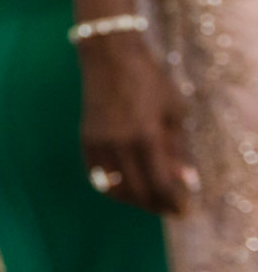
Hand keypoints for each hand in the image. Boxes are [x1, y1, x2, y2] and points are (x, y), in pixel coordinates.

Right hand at [77, 33, 193, 214]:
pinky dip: (113, 188)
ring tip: (150, 200)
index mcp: (146, 137)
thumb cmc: (149, 80)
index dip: (174, 203)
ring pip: (115, 189)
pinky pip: (98, 177)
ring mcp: (99, 145)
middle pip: (138, 192)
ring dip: (134, 200)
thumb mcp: (173, 112)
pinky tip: (126, 187)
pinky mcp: (86, 141)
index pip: (161, 184)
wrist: (110, 59)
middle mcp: (120, 145)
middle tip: (170, 209)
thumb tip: (185, 180)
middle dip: (156, 205)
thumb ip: (178, 149)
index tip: (184, 212)